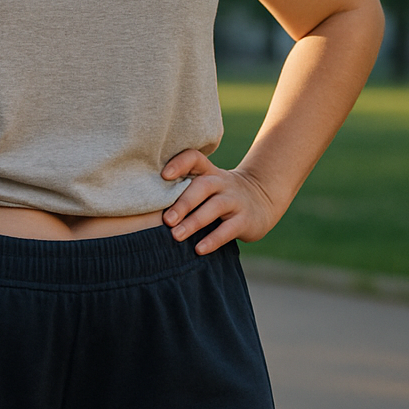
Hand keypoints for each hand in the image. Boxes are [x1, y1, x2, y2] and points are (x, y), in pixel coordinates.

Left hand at [160, 149, 281, 255]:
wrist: (262, 199)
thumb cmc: (220, 194)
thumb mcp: (208, 184)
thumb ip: (184, 188)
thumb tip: (146, 206)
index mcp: (209, 172)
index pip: (194, 158)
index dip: (180, 163)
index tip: (163, 175)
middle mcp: (222, 183)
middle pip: (203, 186)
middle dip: (183, 202)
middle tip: (166, 219)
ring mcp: (235, 200)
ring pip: (215, 207)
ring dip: (194, 222)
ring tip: (176, 235)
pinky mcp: (245, 220)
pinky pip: (228, 229)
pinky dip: (213, 239)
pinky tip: (199, 249)